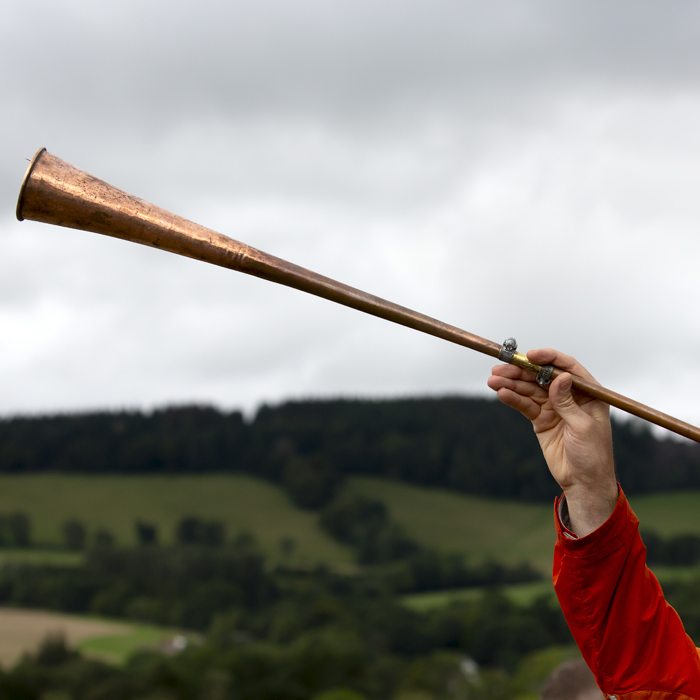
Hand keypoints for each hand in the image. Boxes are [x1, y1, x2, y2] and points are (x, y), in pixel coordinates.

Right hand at [487, 348, 617, 535]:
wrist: (583, 482)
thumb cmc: (593, 454)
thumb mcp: (583, 426)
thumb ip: (568, 402)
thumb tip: (559, 377)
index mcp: (588, 393)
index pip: (567, 368)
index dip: (549, 359)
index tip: (530, 355)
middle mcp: (570, 396)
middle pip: (542, 377)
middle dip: (521, 371)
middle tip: (501, 368)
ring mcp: (553, 407)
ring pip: (530, 389)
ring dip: (511, 384)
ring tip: (493, 380)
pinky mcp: (541, 419)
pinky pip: (525, 405)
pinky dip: (513, 399)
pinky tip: (501, 393)